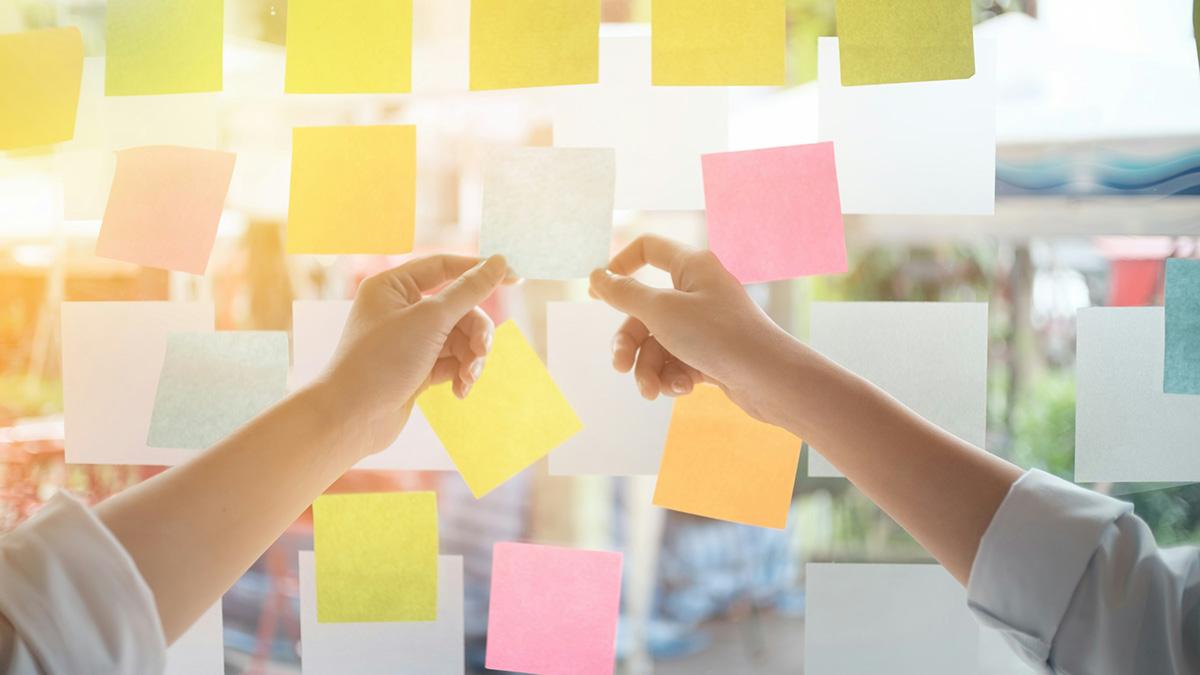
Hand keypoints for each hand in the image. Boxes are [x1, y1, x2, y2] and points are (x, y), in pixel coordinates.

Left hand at [318, 254, 508, 454]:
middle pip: (458, 308)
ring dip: (470, 358)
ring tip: (468, 378)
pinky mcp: (415, 367)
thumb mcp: (431, 321)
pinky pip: (450, 361)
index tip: (516, 278)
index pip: (445, 267)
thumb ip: (469, 291)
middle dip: (476, 332)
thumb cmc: (381, 362)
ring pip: (458, 338)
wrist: (350, 419)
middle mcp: (399, 309)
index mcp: (392, 286)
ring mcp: (407, 340)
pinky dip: (460, 373)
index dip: (480, 271)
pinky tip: (460, 391)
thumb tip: (499, 262)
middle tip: (482, 352)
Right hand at [589, 235, 799, 424]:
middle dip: (630, 342)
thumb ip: (625, 294)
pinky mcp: (712, 353)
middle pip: (645, 309)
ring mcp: (706, 324)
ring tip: (653, 390)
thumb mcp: (661, 312)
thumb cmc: (718, 336)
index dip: (620, 266)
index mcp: (692, 266)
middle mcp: (700, 291)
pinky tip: (683, 389)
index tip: (597, 293)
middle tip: (620, 366)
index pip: (649, 249)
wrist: (770, 380)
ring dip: (649, 368)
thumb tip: (597, 276)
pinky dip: (672, 376)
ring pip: (658, 342)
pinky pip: (677, 360)